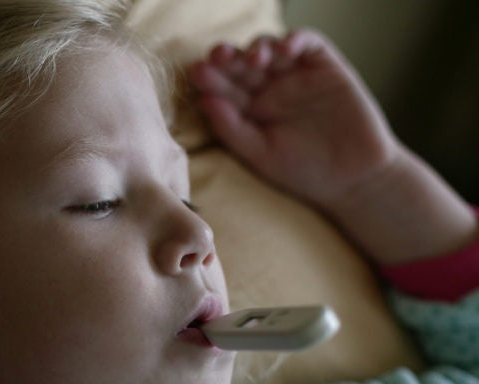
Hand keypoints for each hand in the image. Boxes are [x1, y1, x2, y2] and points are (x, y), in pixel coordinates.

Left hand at [191, 30, 476, 263]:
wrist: (352, 178)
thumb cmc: (301, 170)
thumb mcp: (259, 154)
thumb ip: (231, 129)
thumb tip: (203, 101)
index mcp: (246, 109)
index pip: (223, 87)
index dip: (211, 78)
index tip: (198, 74)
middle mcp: (267, 88)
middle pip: (241, 64)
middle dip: (228, 58)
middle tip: (218, 57)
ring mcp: (295, 75)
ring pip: (271, 49)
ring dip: (259, 47)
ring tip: (255, 59)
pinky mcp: (325, 67)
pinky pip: (308, 43)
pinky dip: (295, 39)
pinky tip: (284, 47)